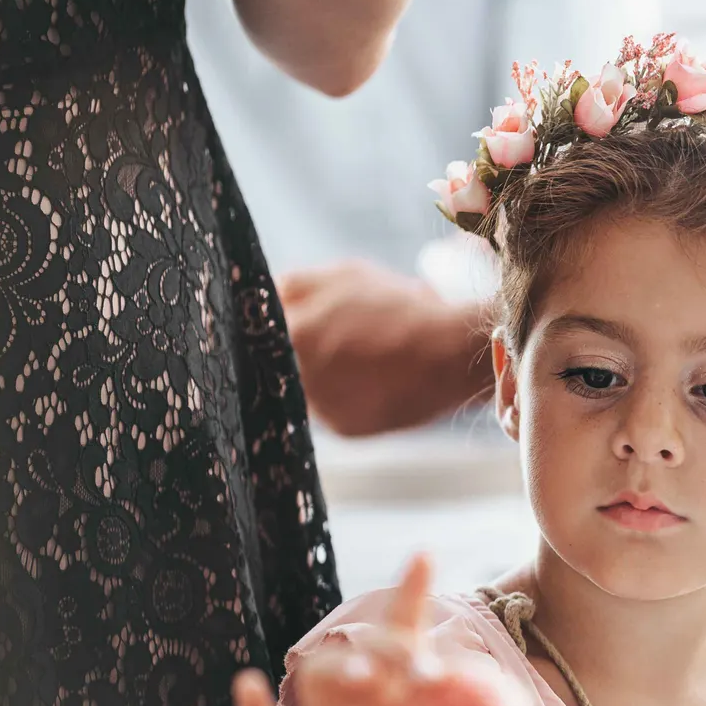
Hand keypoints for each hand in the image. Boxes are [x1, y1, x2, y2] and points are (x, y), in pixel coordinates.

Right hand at [230, 556, 526, 705]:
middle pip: (368, 649)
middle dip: (393, 649)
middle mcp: (362, 694)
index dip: (411, 594)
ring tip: (366, 679)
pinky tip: (247, 685)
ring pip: (319, 676)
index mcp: (401, 690)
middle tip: (424, 671)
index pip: (407, 632)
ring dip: (339, 669)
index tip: (423, 556)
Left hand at [278, 261, 491, 436]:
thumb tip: (263, 297)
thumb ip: (292, 286)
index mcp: (290, 332)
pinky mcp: (342, 429)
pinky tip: (372, 381)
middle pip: (277, 364)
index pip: (254, 331)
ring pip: (303, 388)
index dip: (269, 325)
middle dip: (298, 351)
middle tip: (333, 340)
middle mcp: (296, 375)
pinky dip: (345, 397)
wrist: (451, 354)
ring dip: (320, 376)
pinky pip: (330, 410)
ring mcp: (318, 407)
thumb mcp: (343, 276)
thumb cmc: (398, 308)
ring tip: (359, 359)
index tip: (284, 321)